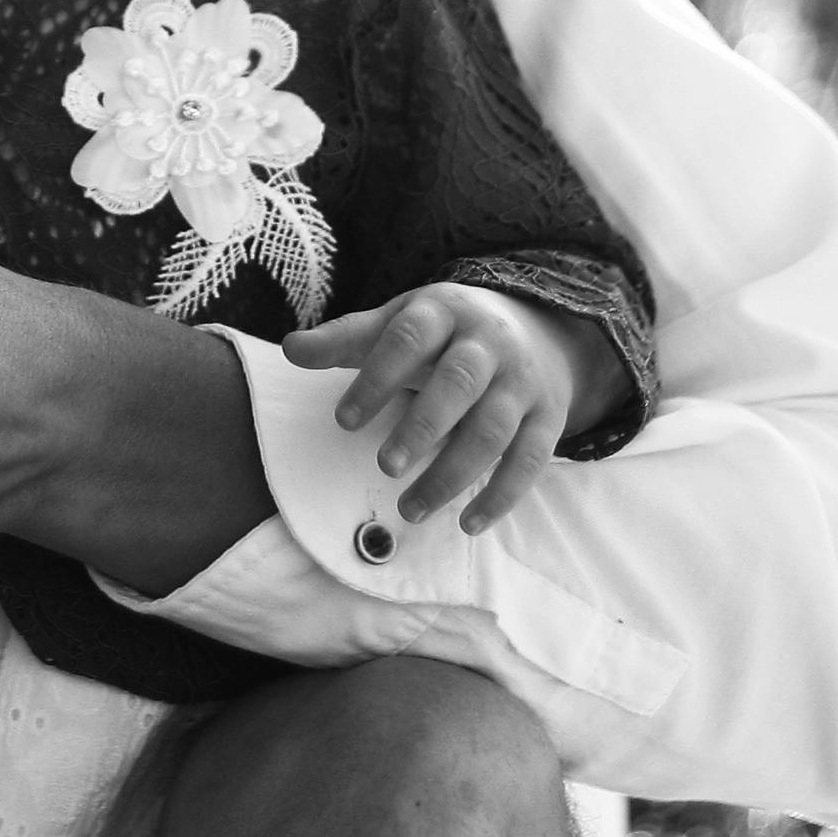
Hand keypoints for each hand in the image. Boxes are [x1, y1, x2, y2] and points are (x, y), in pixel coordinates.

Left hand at [286, 282, 610, 532]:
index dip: (376, 378)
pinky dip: (502, 495)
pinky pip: (530, 459)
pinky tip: (468, 524)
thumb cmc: (445, 333)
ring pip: (493, 429)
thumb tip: (289, 349)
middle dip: (423, 426)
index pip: (408, 339)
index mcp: (443, 312)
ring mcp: (522, 381)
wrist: (537, 327)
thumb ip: (346, 340)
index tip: (344, 421)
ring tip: (411, 509)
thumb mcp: (398, 322)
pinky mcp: (548, 417)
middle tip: (386, 466)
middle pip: (459, 383)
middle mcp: (487, 343)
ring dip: (454, 473)